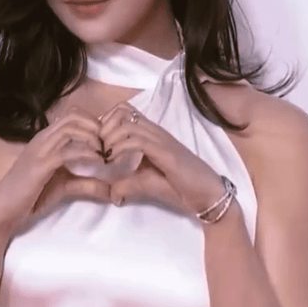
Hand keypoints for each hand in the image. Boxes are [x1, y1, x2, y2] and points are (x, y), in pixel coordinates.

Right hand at [0, 107, 110, 238]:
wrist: (2, 211)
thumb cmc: (30, 196)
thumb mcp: (64, 187)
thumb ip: (85, 183)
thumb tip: (111, 189)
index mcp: (46, 138)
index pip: (72, 115)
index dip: (94, 123)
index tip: (107, 140)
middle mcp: (43, 138)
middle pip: (74, 115)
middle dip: (96, 125)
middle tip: (109, 143)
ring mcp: (40, 149)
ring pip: (70, 127)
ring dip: (93, 137)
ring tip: (104, 152)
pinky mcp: (40, 165)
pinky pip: (67, 151)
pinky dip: (86, 154)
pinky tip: (97, 162)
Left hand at [98, 101, 228, 216]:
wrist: (209, 196)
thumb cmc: (181, 188)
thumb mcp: (148, 184)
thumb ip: (128, 184)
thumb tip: (111, 193)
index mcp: (151, 134)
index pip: (124, 111)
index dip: (105, 122)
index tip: (98, 144)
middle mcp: (156, 132)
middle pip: (122, 111)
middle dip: (104, 128)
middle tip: (99, 150)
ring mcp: (162, 140)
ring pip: (128, 124)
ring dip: (110, 139)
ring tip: (106, 157)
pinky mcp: (167, 153)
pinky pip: (139, 141)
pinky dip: (121, 149)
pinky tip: (115, 162)